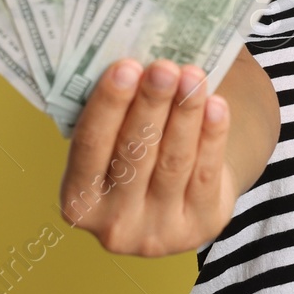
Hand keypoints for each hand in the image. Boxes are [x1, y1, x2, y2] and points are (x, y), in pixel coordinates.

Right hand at [58, 58, 237, 256]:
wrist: (181, 200)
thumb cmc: (136, 157)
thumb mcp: (113, 148)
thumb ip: (115, 116)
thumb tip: (137, 60)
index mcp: (78, 201)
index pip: (89, 148)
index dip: (108, 106)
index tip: (125, 66)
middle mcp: (113, 224)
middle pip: (134, 154)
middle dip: (150, 104)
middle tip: (164, 66)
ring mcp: (158, 233)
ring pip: (173, 161)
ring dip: (185, 112)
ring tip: (193, 74)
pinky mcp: (200, 227)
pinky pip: (206, 173)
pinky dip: (212, 135)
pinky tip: (216, 104)